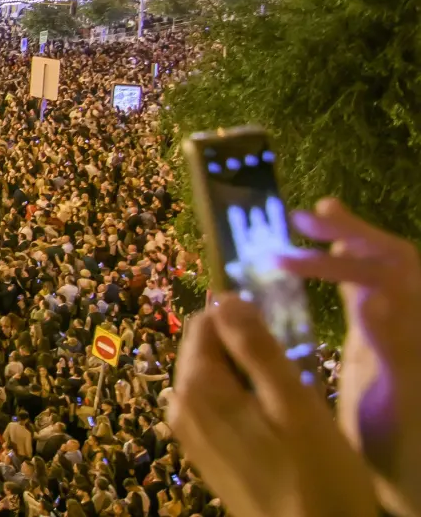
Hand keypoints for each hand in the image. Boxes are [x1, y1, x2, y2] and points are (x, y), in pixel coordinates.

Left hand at [166, 297, 375, 516]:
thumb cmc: (311, 470)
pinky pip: (213, 407)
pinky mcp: (201, 451)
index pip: (205, 322)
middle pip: (204, 350)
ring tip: (281, 406)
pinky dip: (238, 404)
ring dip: (243, 380)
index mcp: (196, 386)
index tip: (280, 345)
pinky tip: (271, 429)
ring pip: (210, 378)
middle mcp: (178, 405)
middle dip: (243, 353)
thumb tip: (225, 297)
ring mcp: (185, 431)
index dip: (244, 323)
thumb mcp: (292, 401)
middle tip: (286, 379)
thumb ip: (255, 346)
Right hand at [282, 197, 420, 516]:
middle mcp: (408, 324)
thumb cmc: (405, 448)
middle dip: (349, 232)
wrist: (412, 481)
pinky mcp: (378, 349)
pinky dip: (342, 274)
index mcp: (413, 330)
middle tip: (303, 215)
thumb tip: (371, 296)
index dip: (340, 256)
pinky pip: (365, 296)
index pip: (388, 273)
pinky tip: (313, 272)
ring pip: (380, 273)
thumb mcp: (398, 398)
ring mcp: (394, 334)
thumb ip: (392, 346)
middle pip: (391, 259)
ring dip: (347, 245)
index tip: (288, 253)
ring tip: (311, 222)